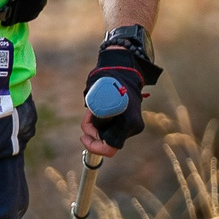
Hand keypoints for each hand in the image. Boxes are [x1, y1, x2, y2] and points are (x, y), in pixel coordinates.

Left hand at [83, 31, 159, 151]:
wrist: (125, 71)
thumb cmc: (107, 81)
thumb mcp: (96, 96)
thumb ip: (94, 115)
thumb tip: (90, 132)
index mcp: (128, 121)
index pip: (110, 147)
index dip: (93, 145)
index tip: (83, 136)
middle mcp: (134, 126)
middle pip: (108, 141)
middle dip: (94, 131)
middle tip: (87, 117)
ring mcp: (135, 126)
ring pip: (110, 135)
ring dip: (98, 126)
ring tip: (94, 110)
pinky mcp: (133, 124)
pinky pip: (114, 130)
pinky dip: (105, 124)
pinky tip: (102, 113)